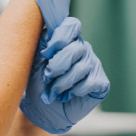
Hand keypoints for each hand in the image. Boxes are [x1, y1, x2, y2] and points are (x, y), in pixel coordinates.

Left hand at [20, 17, 109, 134]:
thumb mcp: (34, 59)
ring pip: (82, 67)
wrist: (42, 110)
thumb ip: (43, 42)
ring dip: (63, 83)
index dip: (60, 38)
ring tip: (54, 91)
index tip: (46, 54)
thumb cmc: (37, 82)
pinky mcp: (101, 82)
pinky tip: (69, 95)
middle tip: (47, 78)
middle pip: (76, 48)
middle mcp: (82, 48)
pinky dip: (76, 91)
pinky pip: (91, 82)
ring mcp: (93, 64)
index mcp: (67, 39)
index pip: (72, 25)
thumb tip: (50, 31)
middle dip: (57, 66)